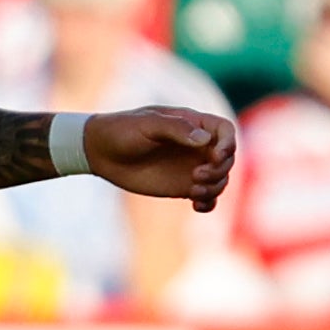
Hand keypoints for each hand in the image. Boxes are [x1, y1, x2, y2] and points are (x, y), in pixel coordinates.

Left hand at [87, 105, 236, 212]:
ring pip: (220, 179)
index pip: (225, 131)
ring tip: (193, 191)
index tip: (215, 156)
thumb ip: (176, 129)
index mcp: (193, 124)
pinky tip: (196, 205)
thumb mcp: (147, 124)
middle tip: (196, 176)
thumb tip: (204, 139)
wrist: (100, 152)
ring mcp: (191, 166)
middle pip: (227, 158)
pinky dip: (209, 202)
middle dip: (219, 169)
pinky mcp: (182, 186)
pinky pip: (207, 196)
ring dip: (215, 187)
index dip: (228, 144)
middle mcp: (197, 146)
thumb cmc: (122, 131)